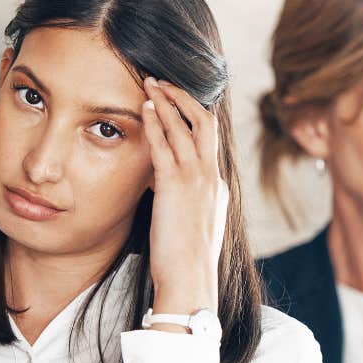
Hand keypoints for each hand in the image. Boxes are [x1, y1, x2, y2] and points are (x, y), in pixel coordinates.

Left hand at [142, 78, 227, 315]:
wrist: (191, 280)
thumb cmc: (188, 263)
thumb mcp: (193, 229)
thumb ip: (186, 207)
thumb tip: (168, 199)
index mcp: (218, 189)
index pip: (209, 144)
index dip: (193, 119)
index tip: (178, 105)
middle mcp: (212, 178)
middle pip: (206, 124)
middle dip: (185, 98)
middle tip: (164, 82)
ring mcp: (197, 180)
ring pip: (186, 126)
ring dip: (167, 101)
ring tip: (150, 83)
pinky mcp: (176, 186)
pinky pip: (165, 144)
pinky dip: (155, 122)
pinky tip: (144, 108)